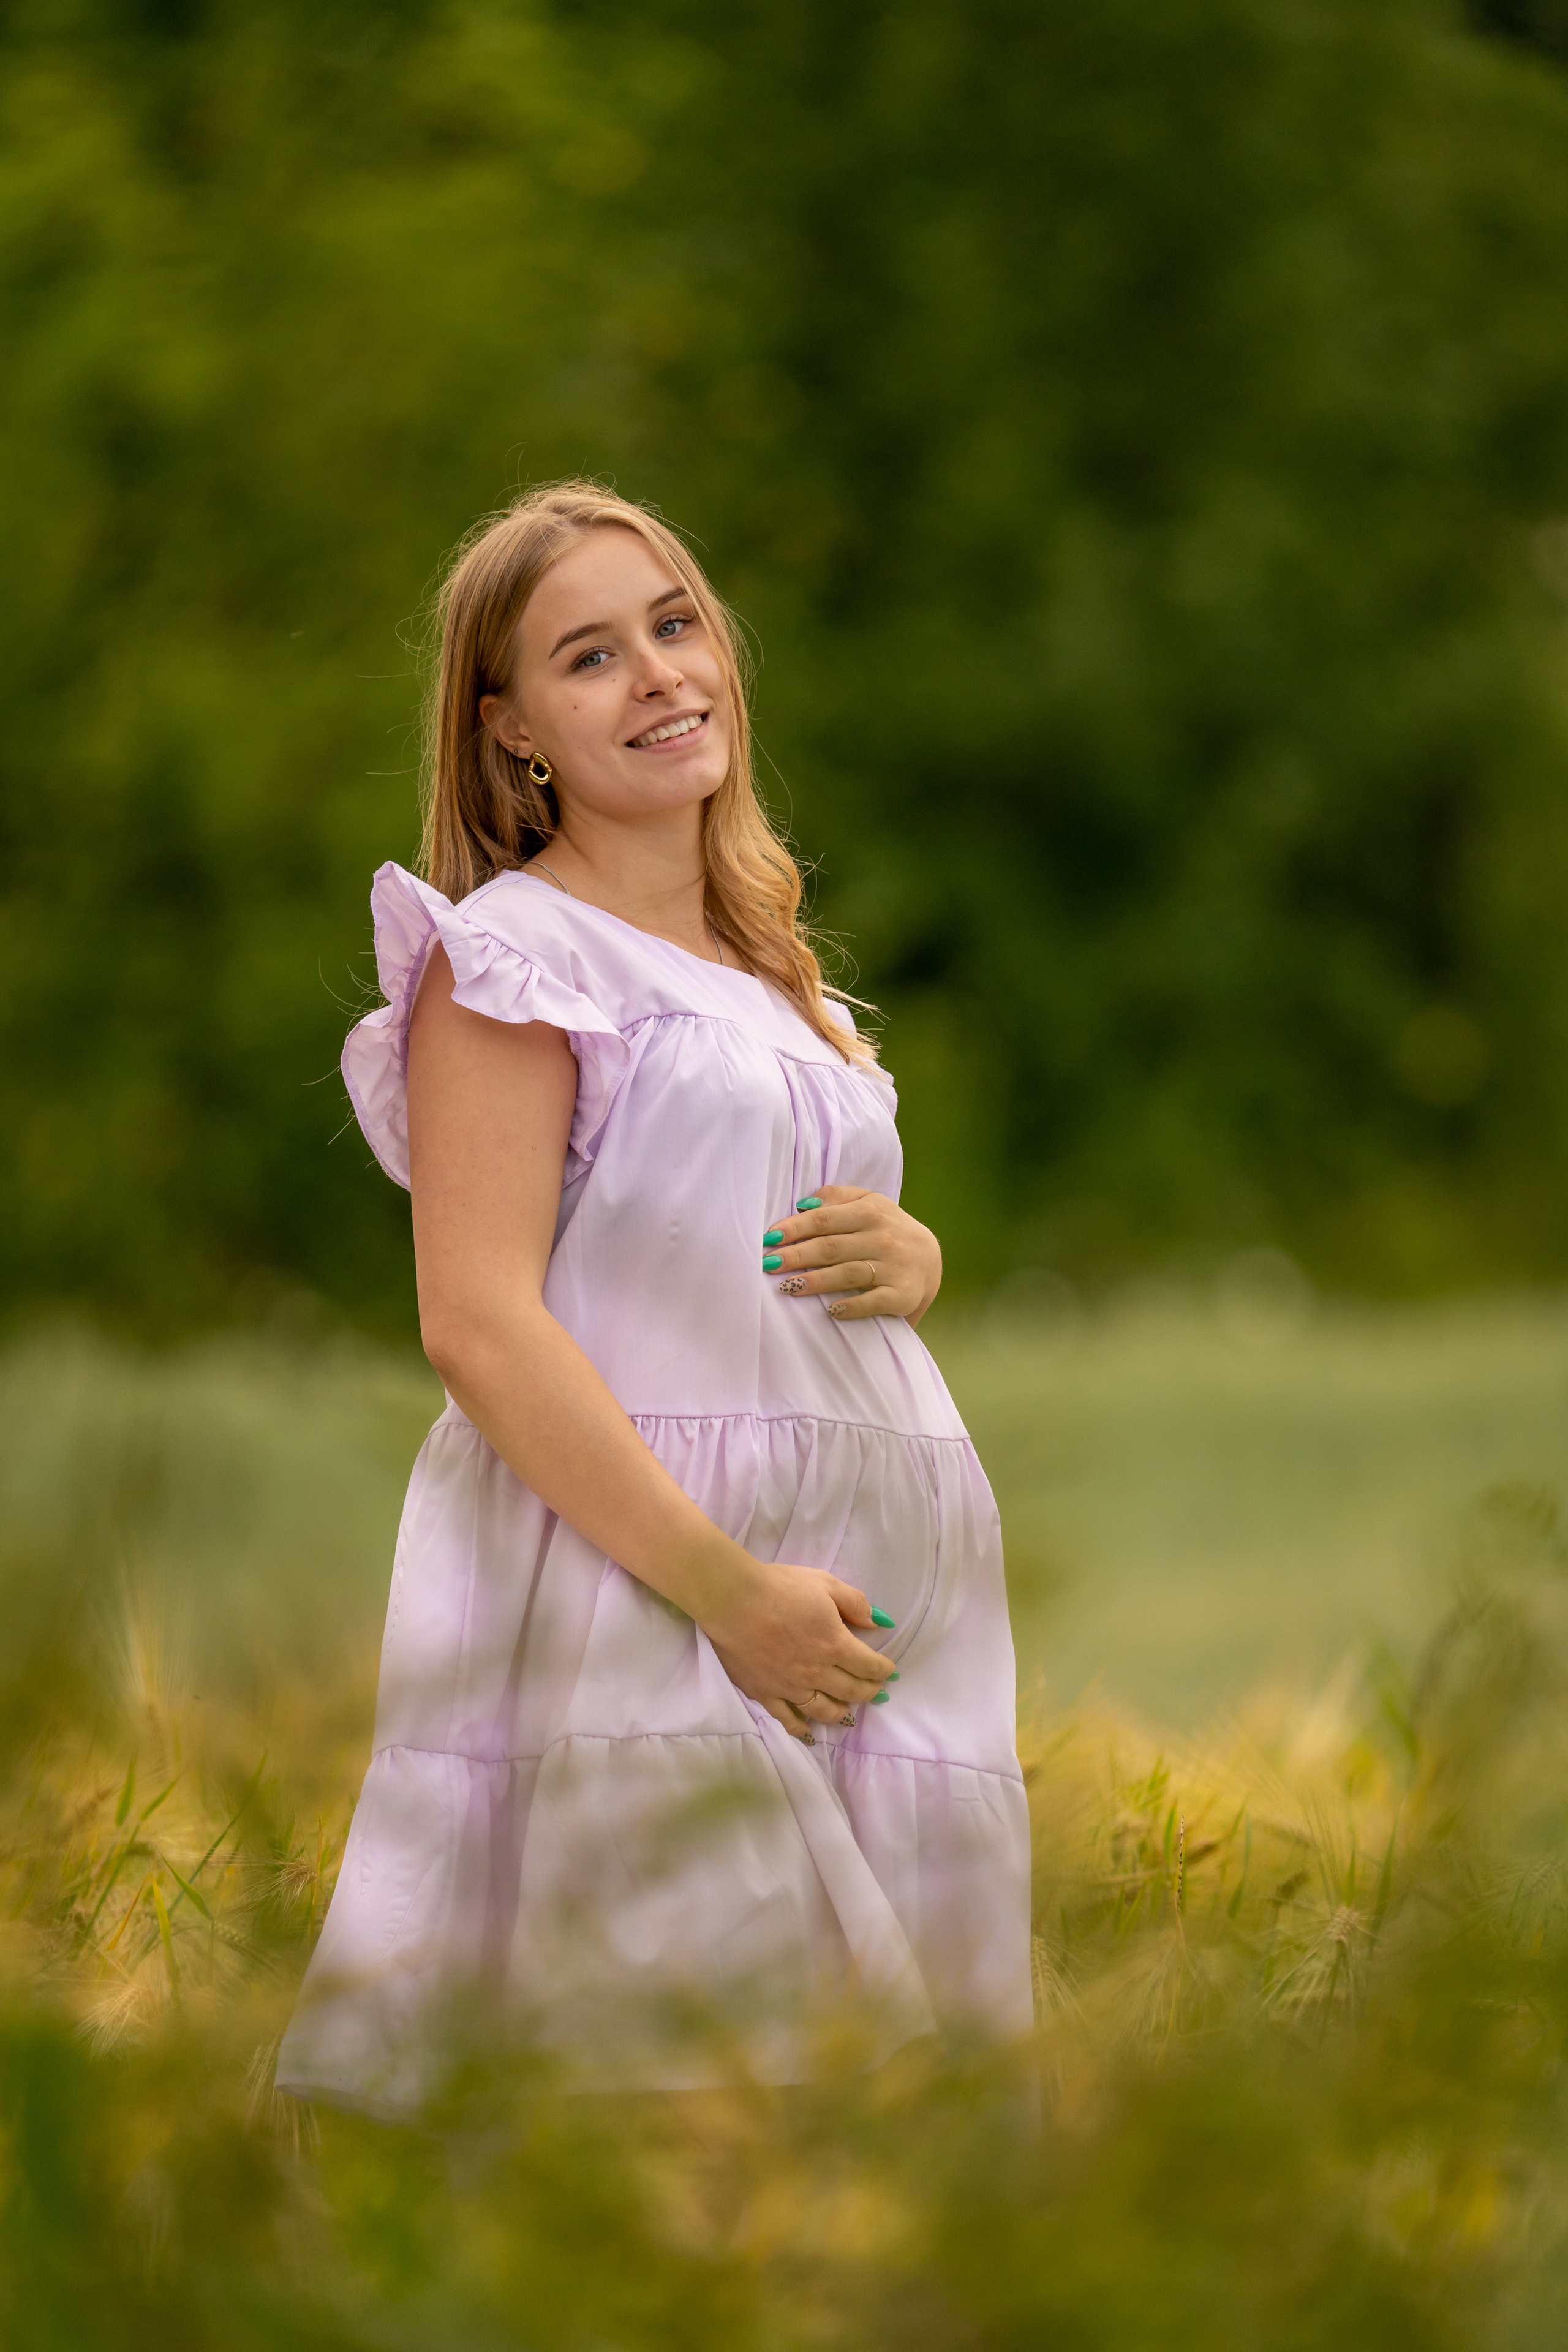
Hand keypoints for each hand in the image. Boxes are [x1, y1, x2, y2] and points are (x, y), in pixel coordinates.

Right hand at [700, 1559, 895, 1739]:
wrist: (732, 1600)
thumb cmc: (780, 1587)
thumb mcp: (825, 1584)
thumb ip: (855, 1603)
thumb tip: (879, 1622)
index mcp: (835, 1645)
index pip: (869, 1666)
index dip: (883, 1670)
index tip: (889, 1672)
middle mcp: (817, 1673)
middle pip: (851, 1691)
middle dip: (869, 1692)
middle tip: (876, 1692)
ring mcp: (790, 1687)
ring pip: (824, 1711)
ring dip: (842, 1713)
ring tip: (849, 1713)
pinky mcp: (765, 1693)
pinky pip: (788, 1719)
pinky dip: (802, 1729)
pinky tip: (811, 1734)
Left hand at [764, 1186, 941, 1322]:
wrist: (929, 1260)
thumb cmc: (886, 1229)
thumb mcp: (868, 1203)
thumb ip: (836, 1197)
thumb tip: (801, 1204)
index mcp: (871, 1211)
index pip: (824, 1219)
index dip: (794, 1229)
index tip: (769, 1238)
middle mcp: (883, 1237)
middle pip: (831, 1247)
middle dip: (797, 1255)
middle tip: (768, 1264)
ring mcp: (894, 1267)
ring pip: (848, 1273)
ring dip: (815, 1281)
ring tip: (787, 1287)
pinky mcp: (902, 1295)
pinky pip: (874, 1301)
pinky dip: (852, 1306)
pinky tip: (831, 1310)